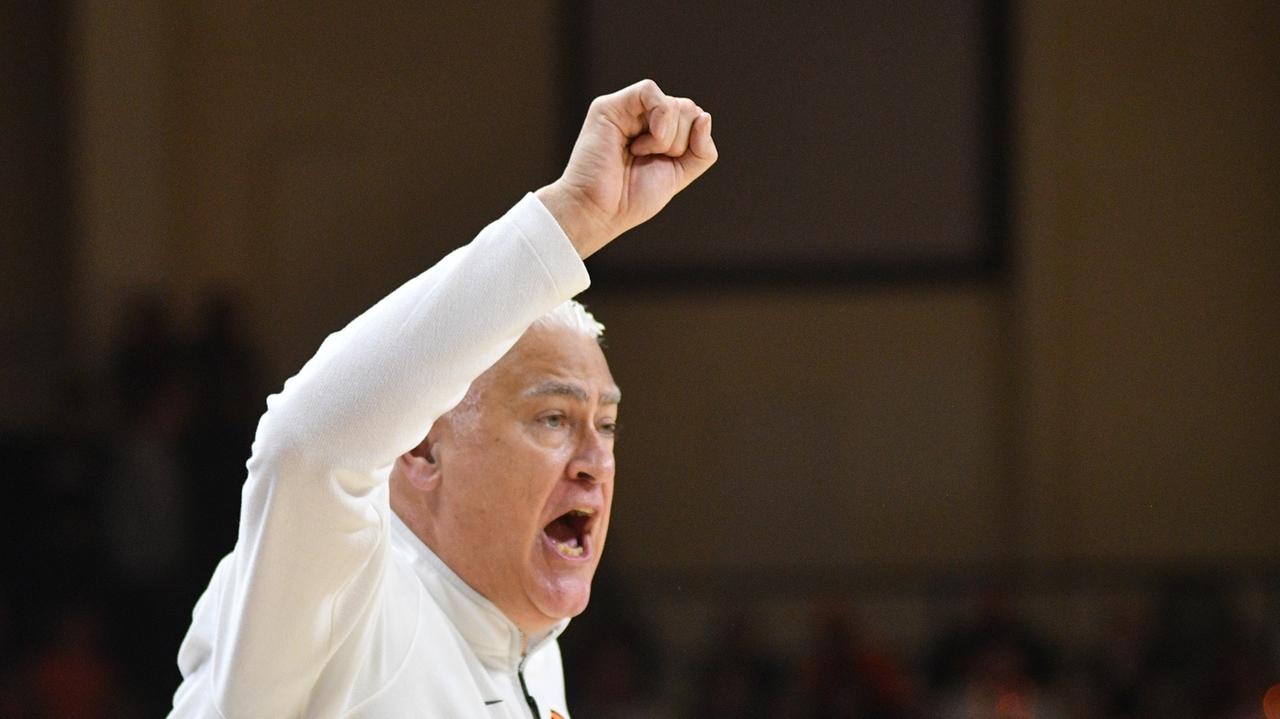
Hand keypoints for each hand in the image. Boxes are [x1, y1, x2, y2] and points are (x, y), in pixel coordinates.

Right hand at [536, 79, 716, 257]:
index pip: (694, 119)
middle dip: (680, 142)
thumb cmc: (631, 198)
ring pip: (674, 104)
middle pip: (687, 109)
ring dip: (667, 137)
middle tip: (649, 160)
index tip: (669, 163)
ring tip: (639, 153)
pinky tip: (644, 141)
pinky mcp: (610, 106)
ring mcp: (626, 109)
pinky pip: (649, 90)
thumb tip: (705, 117)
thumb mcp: (679, 174)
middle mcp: (643, 117)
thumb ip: (701, 150)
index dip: (693, 142)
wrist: (599, 212)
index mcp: (659, 132)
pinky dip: (659, 117)